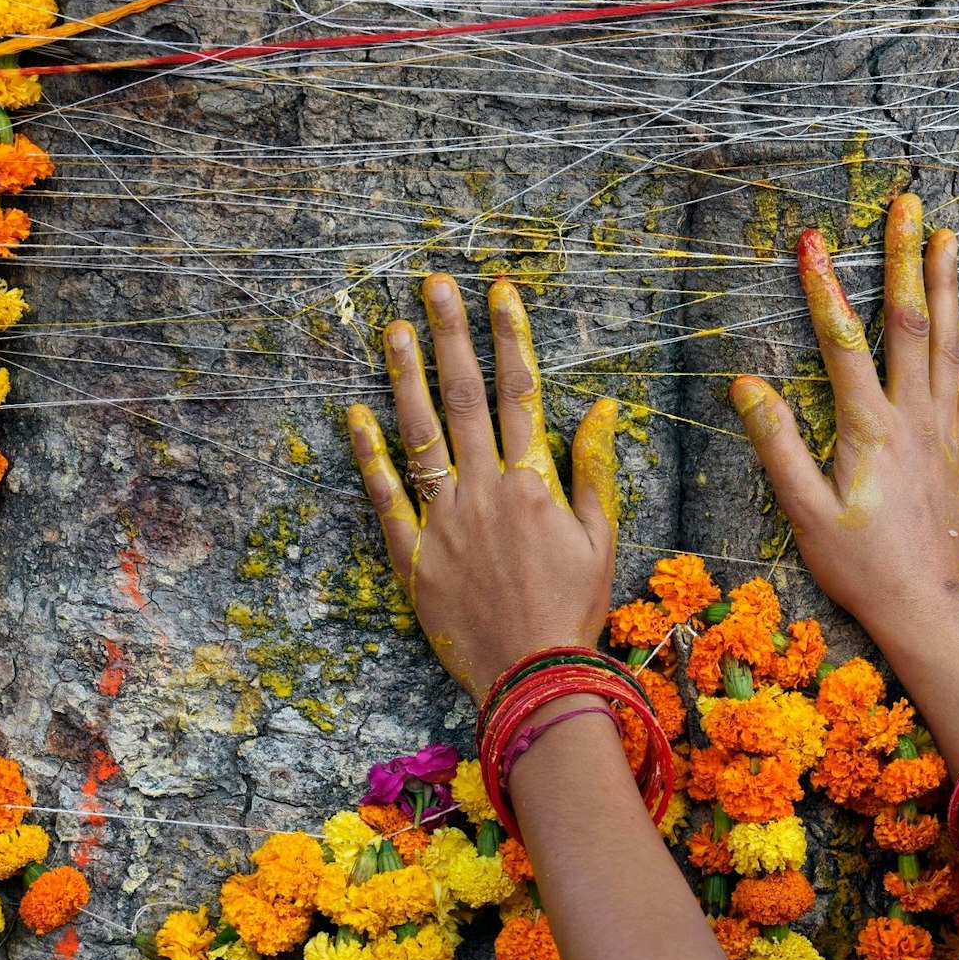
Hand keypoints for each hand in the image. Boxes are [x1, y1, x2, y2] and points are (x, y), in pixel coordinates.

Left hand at [346, 274, 618, 700]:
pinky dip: (369, 454)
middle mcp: (486, 489)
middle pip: (465, 397)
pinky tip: (355, 414)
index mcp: (535, 482)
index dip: (510, 337)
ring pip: (420, 433)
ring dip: (406, 376)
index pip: (521, 392)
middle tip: (435, 285)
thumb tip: (603, 406)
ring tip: (393, 328)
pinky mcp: (413, 554)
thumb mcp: (601, 537)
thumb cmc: (574, 607)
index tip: (499, 291)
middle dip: (451, 335)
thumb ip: (596, 468)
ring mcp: (445, 518)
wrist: (534, 674)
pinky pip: (386, 496)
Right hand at [730, 194, 958, 643]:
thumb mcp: (804, 512)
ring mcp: (942, 430)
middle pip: (910, 323)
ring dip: (945, 286)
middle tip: (907, 205)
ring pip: (947, 342)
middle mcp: (913, 418)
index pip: (843, 341)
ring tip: (947, 236)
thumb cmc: (858, 567)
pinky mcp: (958, 449)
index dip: (824, 287)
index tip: (811, 239)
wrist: (923, 607)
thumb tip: (747, 384)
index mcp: (869, 429)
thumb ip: (778, 446)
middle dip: (905, 258)